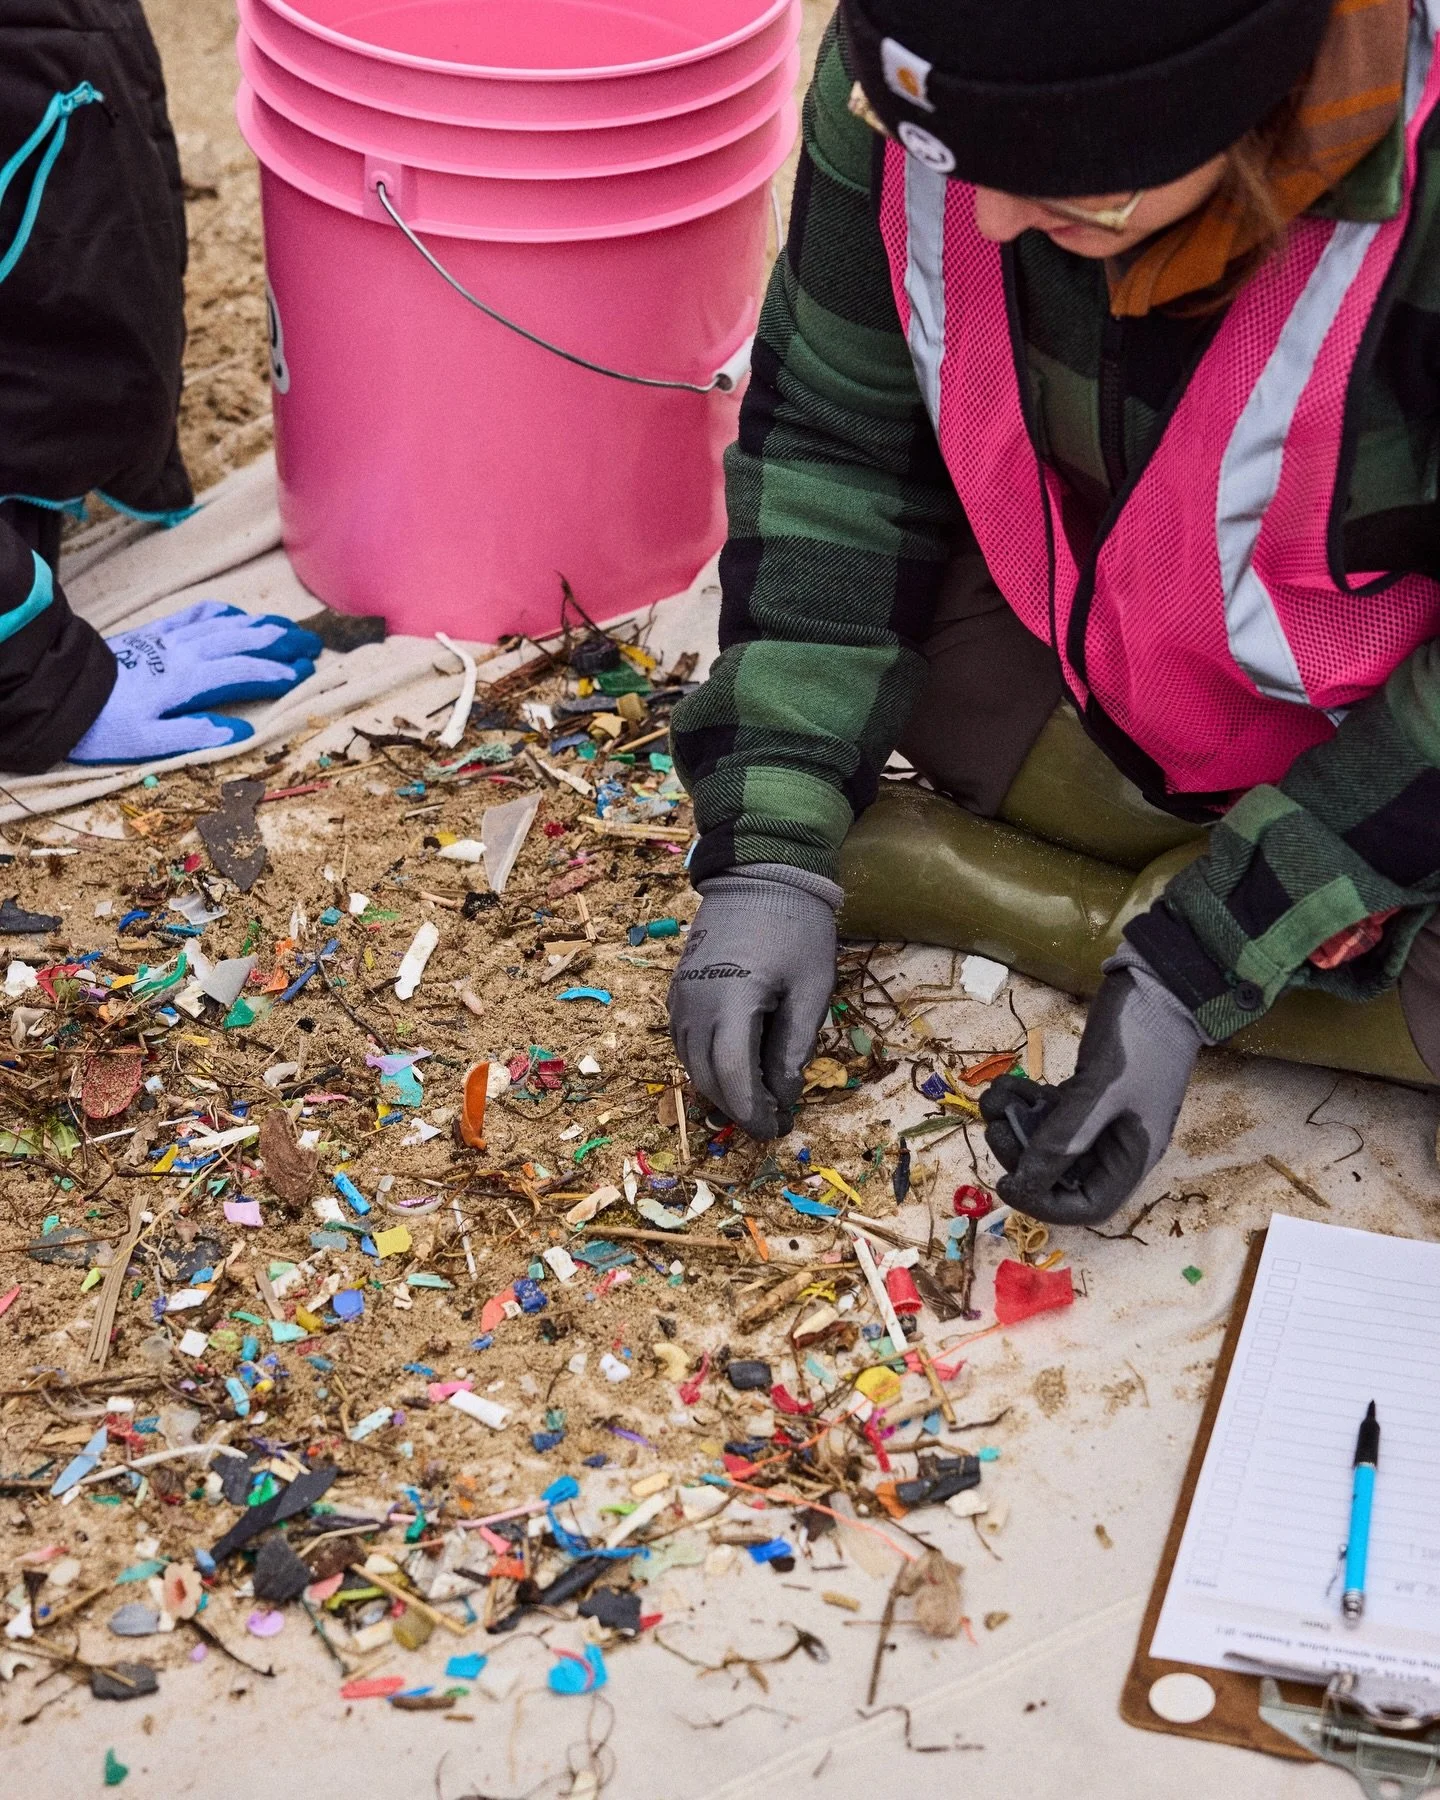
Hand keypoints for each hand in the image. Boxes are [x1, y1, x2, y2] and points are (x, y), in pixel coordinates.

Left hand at [69, 601, 321, 763]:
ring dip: (260, 624)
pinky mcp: (155, 633)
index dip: (277, 672)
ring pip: (225, 624)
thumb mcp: (148, 742)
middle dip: (281, 642)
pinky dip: (222, 613)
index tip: (305, 674)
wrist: (61, 691)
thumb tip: (242, 734)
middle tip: (313, 645)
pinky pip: (195, 615)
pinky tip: (238, 614)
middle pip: (242, 640)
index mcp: (187, 680)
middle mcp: (184, 653)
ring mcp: (170, 639)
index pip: (244, 671)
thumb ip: (196, 735)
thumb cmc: (105, 724)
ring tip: (289, 627)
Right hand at [668, 864, 840, 1138]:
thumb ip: (794, 1047)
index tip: (775, 1130)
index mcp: (730, 1003)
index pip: (732, 1078)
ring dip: (720, 1088)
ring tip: (756, 1099)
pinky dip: (707, 1062)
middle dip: (737, 1107)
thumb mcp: (811, 989)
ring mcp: (681, 996)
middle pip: (707, 1077)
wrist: (762, 872)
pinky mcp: (679, 988)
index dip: (752, 1112)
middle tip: (771, 1122)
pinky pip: (685, 1040)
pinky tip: (735, 1067)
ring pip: (690, 1063)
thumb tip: (783, 1096)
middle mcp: (694, 1004)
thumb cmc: (796, 927)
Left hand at [980, 949, 1206, 1224]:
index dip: (1043, 1202)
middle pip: (1062, 1176)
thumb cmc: (1140, 1037)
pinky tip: (1010, 1085)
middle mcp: (1116, 1144)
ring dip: (1017, 1126)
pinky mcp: (1088, 1093)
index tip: (1007, 1182)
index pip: (1086, 1205)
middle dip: (1023, 1157)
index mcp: (1132, 1156)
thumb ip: (1064, 1137)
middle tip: (998, 1127)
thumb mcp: (1100, 1089)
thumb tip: (1026, 1180)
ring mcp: (1101, 1118)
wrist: (1159, 982)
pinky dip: (1026, 1103)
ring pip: (1050, 1142)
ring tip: (998, 1098)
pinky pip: (1050, 1113)